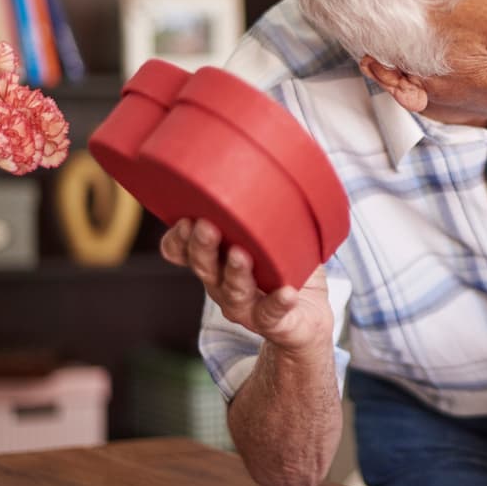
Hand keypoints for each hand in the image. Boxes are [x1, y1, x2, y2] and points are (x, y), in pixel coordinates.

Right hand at [159, 218, 332, 351]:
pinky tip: (287, 293)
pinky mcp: (276, 323)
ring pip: (234, 293)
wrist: (308, 321)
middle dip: (203, 247)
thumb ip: (268, 210)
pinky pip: (274, 315)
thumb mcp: (273, 239)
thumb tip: (279, 162)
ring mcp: (248, 309)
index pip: (184, 253)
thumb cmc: (284, 272)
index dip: (179, 240)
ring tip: (241, 255)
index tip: (184, 220)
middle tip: (205, 226)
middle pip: (206, 269)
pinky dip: (279, 303)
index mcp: (216, 264)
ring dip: (235, 273)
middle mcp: (223, 287)